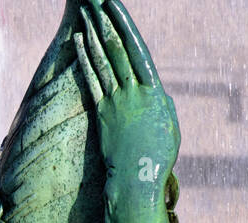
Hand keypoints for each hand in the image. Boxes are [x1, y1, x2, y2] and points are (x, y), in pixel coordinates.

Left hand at [75, 0, 179, 203]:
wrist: (138, 179)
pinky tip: (79, 41)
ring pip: (104, 60)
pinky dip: (84, 59)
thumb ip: (161, 104)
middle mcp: (135, 92)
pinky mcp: (102, 113)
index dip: (125, 26)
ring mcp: (117, 102)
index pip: (138, 50)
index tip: (116, 7)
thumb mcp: (168, 126)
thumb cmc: (156, 157)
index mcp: (154, 91)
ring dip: (94, 34)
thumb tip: (156, 93)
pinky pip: (92, 80)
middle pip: (118, 48)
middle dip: (108, 21)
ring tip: (86, 12)